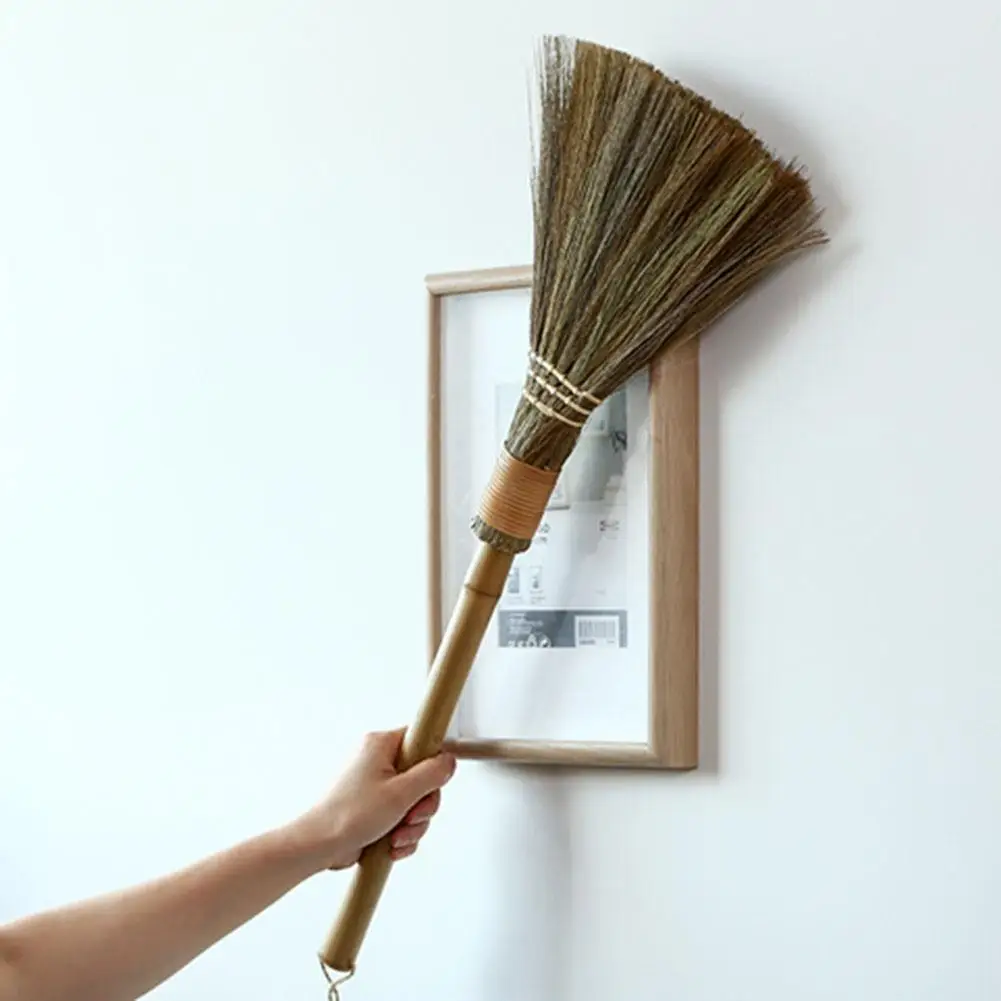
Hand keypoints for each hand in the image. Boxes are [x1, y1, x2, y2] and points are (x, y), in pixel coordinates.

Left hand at [289, 730, 455, 872]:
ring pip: (414, 801)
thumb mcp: (401, 793)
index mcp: (381, 745)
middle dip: (422, 805)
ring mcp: (376, 785)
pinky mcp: (374, 807)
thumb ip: (431, 775)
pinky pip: (402, 816)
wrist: (318, 846)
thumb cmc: (347, 816)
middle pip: (422, 776)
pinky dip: (401, 833)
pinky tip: (392, 844)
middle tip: (412, 816)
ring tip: (397, 835)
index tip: (436, 780)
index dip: (433, 761)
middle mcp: (377, 761)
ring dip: (412, 824)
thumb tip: (448, 761)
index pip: (421, 739)